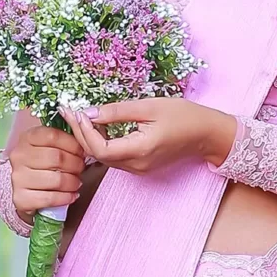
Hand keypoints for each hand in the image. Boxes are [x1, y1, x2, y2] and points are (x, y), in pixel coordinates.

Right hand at [8, 119, 85, 217]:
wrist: (23, 191)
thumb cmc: (41, 165)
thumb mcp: (47, 146)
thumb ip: (63, 141)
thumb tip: (84, 144)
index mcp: (26, 138)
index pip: (53, 136)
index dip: (72, 144)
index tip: (81, 151)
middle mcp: (19, 156)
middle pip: (57, 157)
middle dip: (76, 164)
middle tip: (81, 168)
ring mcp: (18, 178)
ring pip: (57, 179)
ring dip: (73, 182)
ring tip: (76, 183)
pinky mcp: (20, 198)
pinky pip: (50, 198)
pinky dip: (66, 197)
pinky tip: (72, 195)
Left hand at [61, 97, 235, 176]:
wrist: (207, 134)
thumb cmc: (184, 116)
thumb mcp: (149, 107)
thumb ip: (117, 111)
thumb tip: (89, 112)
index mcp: (139, 150)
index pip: (99, 148)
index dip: (83, 131)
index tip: (75, 111)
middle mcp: (136, 165)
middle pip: (97, 155)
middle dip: (80, 134)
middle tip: (69, 112)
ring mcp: (138, 168)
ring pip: (104, 157)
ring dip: (89, 139)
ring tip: (79, 117)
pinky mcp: (140, 165)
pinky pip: (114, 157)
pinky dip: (101, 143)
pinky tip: (97, 126)